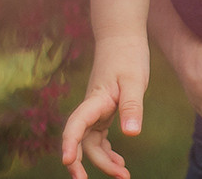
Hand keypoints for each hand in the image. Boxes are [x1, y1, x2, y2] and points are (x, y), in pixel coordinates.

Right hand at [61, 34, 149, 178]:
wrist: (122, 37)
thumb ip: (132, 106)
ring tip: (122, 175)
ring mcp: (96, 110)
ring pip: (91, 143)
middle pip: (82, 141)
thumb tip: (131, 135)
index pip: (76, 125)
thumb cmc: (128, 55)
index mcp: (95, 100)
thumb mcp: (134, 80)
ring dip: (103, 161)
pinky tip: (119, 161)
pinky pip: (99, 137)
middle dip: (88, 164)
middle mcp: (91, 108)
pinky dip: (106, 151)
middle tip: (115, 178)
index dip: (69, 144)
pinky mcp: (104, 110)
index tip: (67, 161)